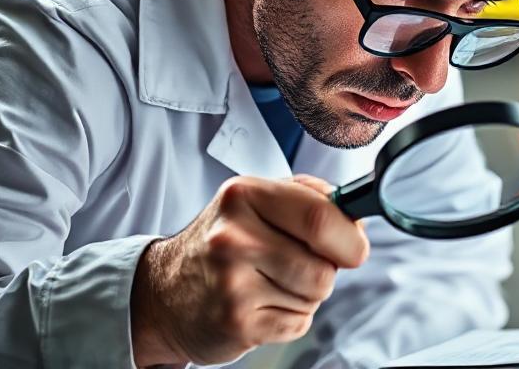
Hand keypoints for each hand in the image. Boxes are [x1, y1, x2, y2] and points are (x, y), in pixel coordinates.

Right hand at [130, 175, 368, 366]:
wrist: (164, 291)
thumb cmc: (224, 241)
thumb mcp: (258, 199)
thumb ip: (310, 197)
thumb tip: (355, 215)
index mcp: (245, 194)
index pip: (321, 217)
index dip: (350, 238)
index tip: (353, 246)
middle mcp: (233, 237)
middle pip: (324, 267)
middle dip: (328, 270)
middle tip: (306, 264)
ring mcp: (232, 283)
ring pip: (315, 297)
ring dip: (307, 294)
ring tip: (273, 282)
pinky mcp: (236, 323)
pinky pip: (298, 323)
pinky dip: (291, 317)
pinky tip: (262, 303)